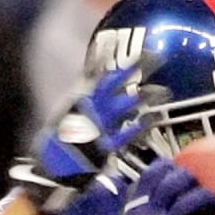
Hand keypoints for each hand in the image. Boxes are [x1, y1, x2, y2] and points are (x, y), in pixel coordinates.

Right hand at [10, 53, 165, 214]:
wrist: (50, 166)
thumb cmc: (62, 138)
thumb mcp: (70, 110)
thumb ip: (85, 93)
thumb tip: (97, 74)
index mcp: (80, 98)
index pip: (100, 71)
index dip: (117, 59)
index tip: (137, 48)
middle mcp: (89, 108)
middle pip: (115, 82)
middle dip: (135, 69)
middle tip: (157, 57)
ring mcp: (97, 126)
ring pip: (124, 105)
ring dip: (144, 96)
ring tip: (164, 90)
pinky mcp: (104, 147)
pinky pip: (125, 135)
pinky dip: (140, 126)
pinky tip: (154, 119)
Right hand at [113, 159, 214, 214]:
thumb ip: (143, 211)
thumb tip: (159, 195)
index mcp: (138, 207)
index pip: (151, 175)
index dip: (167, 167)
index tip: (178, 168)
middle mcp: (150, 214)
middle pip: (172, 183)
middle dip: (189, 178)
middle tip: (199, 184)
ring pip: (187, 205)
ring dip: (205, 198)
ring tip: (214, 202)